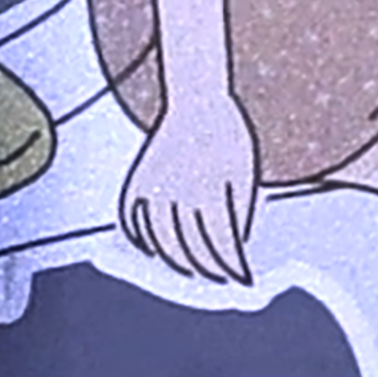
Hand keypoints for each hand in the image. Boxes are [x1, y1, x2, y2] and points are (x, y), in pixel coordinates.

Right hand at [121, 92, 258, 284]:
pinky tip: (151, 249)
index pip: (220, 242)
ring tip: (188, 270)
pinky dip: (140, 237)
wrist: (197, 98)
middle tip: (218, 278)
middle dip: (207, 267)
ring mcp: (155, 187)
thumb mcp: (244, 172)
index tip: (240, 278)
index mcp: (212, 189)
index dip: (231, 265)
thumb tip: (235, 248)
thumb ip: (240, 212)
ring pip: (160, 239)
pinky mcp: (138, 180)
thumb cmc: (228, 134)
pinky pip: (133, 218)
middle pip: (191, 246)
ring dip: (174, 260)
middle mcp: (180, 192)